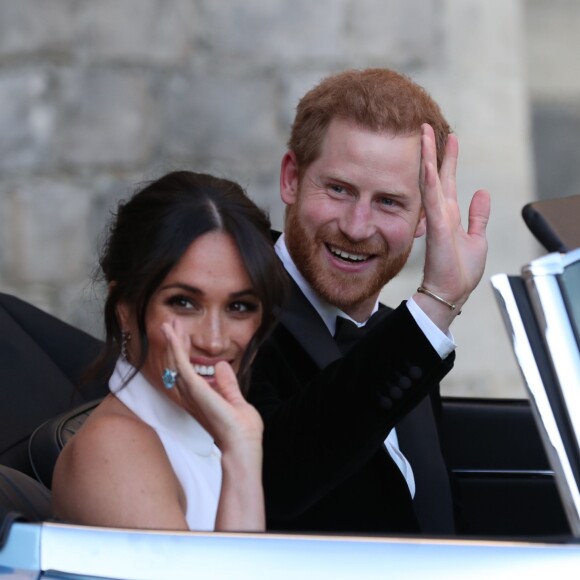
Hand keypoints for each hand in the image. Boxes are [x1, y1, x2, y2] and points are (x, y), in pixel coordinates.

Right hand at [161, 320, 262, 452]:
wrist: (243, 445)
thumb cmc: (241, 431)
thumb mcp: (235, 400)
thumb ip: (227, 384)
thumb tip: (222, 366)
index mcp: (199, 398)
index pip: (186, 370)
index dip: (183, 350)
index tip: (184, 334)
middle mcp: (190, 395)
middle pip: (176, 364)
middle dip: (174, 342)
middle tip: (171, 323)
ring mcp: (191, 393)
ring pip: (174, 362)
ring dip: (172, 341)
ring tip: (169, 323)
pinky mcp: (195, 389)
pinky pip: (180, 364)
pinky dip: (176, 347)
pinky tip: (173, 334)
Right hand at [415, 124, 490, 327]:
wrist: (450, 291)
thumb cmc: (461, 271)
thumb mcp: (477, 238)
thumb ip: (478, 216)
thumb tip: (482, 193)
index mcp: (450, 215)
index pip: (448, 181)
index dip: (449, 159)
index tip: (449, 138)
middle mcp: (441, 213)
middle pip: (436, 175)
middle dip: (433, 150)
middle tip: (428, 127)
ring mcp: (437, 218)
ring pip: (430, 181)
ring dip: (428, 158)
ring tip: (425, 135)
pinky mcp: (437, 227)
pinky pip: (432, 199)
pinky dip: (429, 180)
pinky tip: (428, 163)